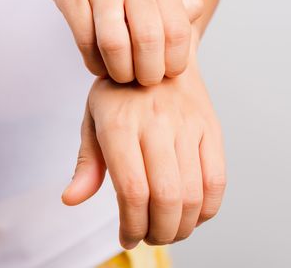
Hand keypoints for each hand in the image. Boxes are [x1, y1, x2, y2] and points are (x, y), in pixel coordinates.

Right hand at [31, 0, 202, 84]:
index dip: (176, 61)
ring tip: (123, 76)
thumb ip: (183, 1)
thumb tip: (192, 28)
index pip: (178, 31)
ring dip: (120, 71)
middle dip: (149, 72)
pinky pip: (85, 41)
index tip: (169, 72)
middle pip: (148, 40)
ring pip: (114, 43)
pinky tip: (100, 65)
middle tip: (146, 80)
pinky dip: (94, 63)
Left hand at [61, 52, 225, 247]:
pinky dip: (208, 209)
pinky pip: (217, 179)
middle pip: (167, 198)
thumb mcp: (93, 118)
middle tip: (151, 238)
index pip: (133, 191)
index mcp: (120, 125)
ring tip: (169, 230)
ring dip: (183, 226)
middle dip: (159, 232)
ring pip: (194, 194)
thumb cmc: (122, 93)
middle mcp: (157, 124)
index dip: (132, 226)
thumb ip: (87, 161)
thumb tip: (72, 199)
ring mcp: (189, 126)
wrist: (161, 53)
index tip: (128, 238)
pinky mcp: (212, 129)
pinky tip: (194, 215)